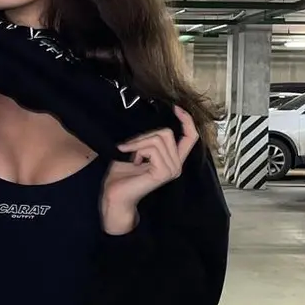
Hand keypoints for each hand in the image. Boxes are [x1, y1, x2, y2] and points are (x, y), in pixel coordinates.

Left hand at [100, 107, 199, 233]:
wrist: (114, 196)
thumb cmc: (121, 176)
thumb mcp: (136, 151)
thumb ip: (148, 140)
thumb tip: (152, 124)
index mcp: (173, 160)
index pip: (190, 137)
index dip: (187, 120)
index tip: (177, 108)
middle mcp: (176, 166)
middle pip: (167, 133)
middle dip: (145, 135)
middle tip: (130, 147)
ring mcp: (172, 170)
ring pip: (159, 139)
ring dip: (139, 143)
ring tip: (130, 156)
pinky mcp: (163, 173)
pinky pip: (153, 149)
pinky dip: (138, 149)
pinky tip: (133, 161)